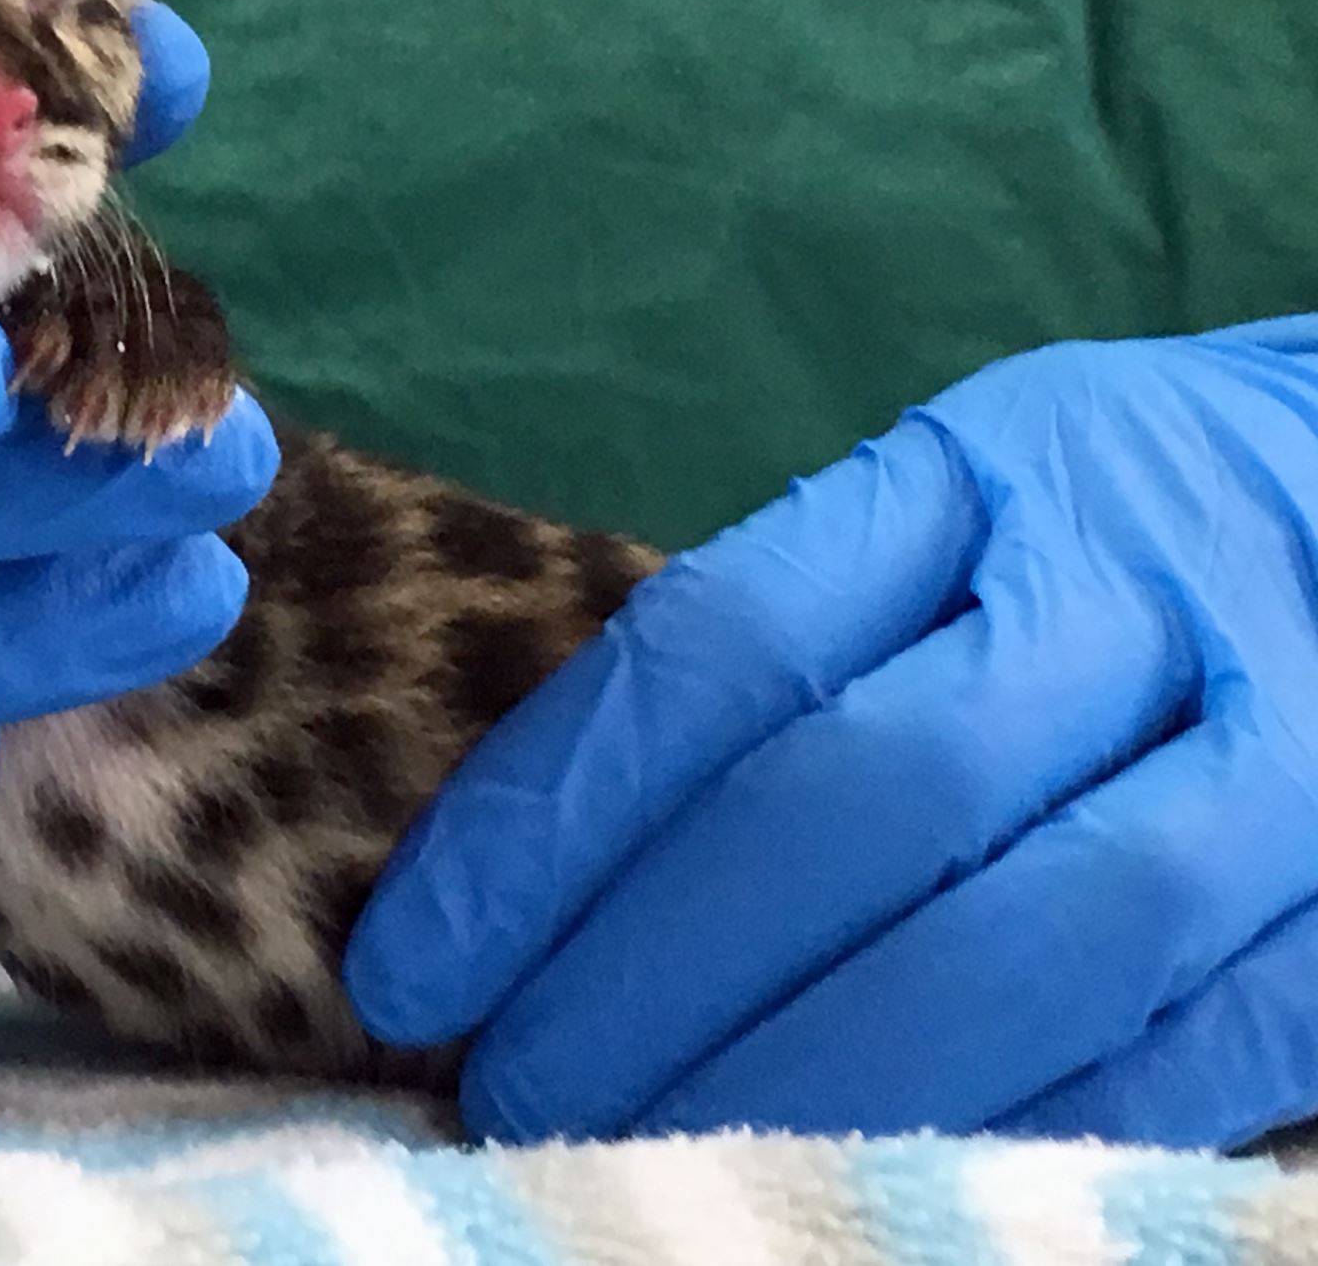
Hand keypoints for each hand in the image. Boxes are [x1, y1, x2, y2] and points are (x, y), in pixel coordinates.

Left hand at [345, 315, 1317, 1149]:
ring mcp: (1275, 744)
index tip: (414, 967)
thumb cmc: (1095, 547)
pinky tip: (877, 1172)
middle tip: (520, 1093)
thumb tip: (533, 883)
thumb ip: (784, 667)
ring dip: (818, 1080)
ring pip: (1031, 937)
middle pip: (852, 799)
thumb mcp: (940, 528)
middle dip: (655, 977)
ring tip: (652, 1156)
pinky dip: (1013, 1125)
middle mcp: (1125, 589)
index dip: (542, 827)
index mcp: (973, 474)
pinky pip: (1186, 1043)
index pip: (716, 650)